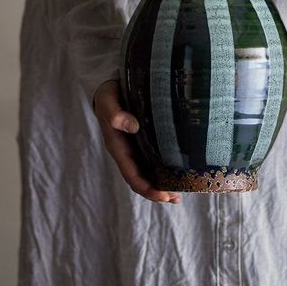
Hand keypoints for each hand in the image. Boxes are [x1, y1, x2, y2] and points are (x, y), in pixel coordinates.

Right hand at [92, 80, 180, 203]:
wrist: (108, 86)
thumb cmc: (108, 95)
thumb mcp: (108, 102)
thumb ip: (116, 114)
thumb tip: (133, 126)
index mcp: (118, 148)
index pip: (132, 175)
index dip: (147, 188)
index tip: (163, 196)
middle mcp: (127, 152)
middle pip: (141, 179)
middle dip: (157, 192)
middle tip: (176, 199)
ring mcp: (135, 148)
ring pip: (148, 172)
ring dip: (161, 184)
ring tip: (179, 194)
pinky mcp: (144, 140)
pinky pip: (153, 159)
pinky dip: (163, 169)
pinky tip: (177, 172)